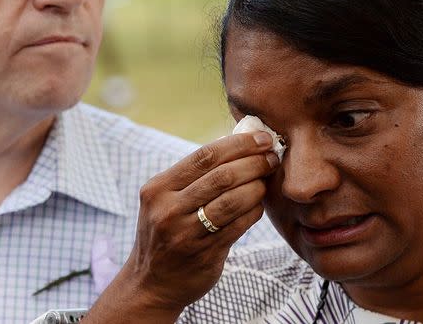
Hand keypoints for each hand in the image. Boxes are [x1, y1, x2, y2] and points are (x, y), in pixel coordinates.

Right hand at [86, 132, 280, 321]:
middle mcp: (168, 209)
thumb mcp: (165, 201)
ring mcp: (185, 234)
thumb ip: (194, 177)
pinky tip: (259, 204)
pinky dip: (253, 211)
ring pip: (232, 200)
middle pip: (221, 176)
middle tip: (272, 156)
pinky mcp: (204, 254)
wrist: (150, 283)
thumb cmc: (165, 232)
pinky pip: (238, 226)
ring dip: (257, 186)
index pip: (204, 156)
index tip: (261, 138)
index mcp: (158, 189)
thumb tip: (237, 144)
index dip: (237, 144)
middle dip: (253, 162)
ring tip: (267, 180)